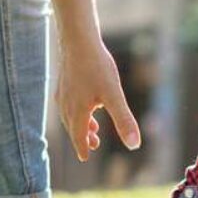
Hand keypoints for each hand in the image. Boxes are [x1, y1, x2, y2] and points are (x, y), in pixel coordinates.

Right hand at [55, 38, 140, 161]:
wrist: (78, 40)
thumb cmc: (97, 67)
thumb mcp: (114, 95)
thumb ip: (124, 120)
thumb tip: (134, 145)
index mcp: (77, 111)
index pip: (78, 136)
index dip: (82, 147)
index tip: (85, 157)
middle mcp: (66, 104)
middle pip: (73, 127)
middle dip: (82, 137)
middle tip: (93, 145)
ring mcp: (63, 92)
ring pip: (70, 115)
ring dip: (80, 124)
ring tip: (93, 127)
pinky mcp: (64, 80)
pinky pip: (68, 102)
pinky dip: (76, 110)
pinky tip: (86, 102)